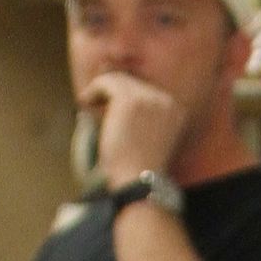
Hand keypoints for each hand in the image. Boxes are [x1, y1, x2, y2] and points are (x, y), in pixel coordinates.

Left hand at [81, 71, 185, 188]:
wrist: (138, 180)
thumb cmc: (141, 169)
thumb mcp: (151, 140)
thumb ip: (143, 118)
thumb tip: (119, 96)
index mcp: (176, 111)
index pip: (147, 91)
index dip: (126, 96)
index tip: (110, 107)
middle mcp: (165, 100)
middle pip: (133, 82)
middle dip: (112, 91)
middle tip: (95, 102)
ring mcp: (149, 98)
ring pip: (118, 80)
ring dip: (101, 90)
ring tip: (88, 103)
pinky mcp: (129, 98)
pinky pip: (105, 83)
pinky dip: (93, 91)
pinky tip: (84, 103)